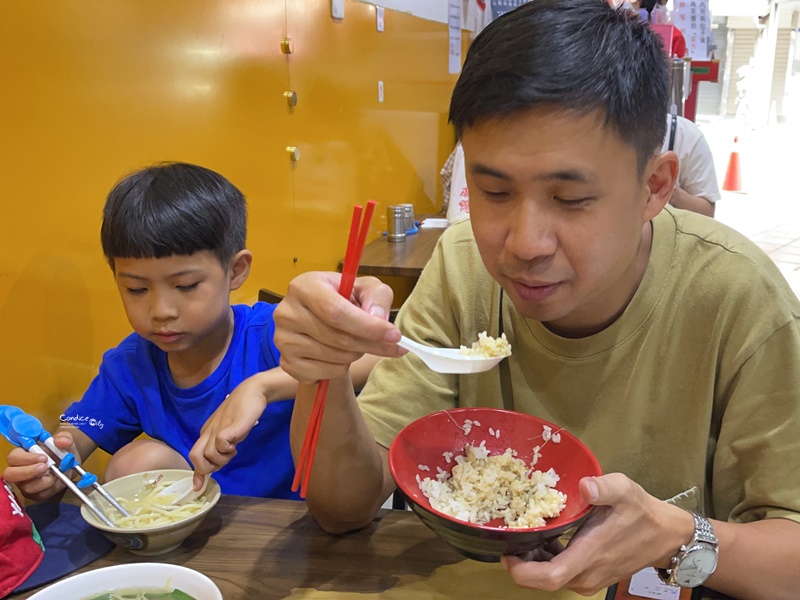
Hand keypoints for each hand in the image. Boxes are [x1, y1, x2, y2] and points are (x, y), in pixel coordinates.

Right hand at [3, 431, 78, 500]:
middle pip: (11, 474)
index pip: (14, 457)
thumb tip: (61, 441)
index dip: (26, 458)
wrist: (70, 466)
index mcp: (22, 454)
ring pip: (25, 487)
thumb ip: (64, 437)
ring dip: (42, 481)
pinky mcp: (34, 494)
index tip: (44, 457)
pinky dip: (49, 488)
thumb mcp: (65, 441)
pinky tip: (55, 481)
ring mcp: (25, 483)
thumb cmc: (61, 451)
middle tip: (45, 467)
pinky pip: (37, 495)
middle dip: (28, 472)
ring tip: (54, 475)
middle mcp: (19, 469)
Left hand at [189, 380, 265, 490]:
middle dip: (207, 467)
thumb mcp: (229, 432)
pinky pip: (220, 443)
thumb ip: (221, 446)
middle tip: (224, 460)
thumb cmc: (242, 412)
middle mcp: (208, 432)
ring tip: (234, 448)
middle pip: (195, 457)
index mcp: (206, 433)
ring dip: (222, 458)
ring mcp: (217, 429)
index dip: (196, 473)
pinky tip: (236, 443)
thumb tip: (217, 464)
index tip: (198, 487)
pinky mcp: (229, 427)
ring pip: (209, 454)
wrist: (252, 392)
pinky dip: (227, 448)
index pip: (194, 455)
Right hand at [273, 272, 404, 383]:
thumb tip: (378, 319)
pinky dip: (340, 368)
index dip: (367, 326)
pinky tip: (341, 356)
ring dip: (356, 354)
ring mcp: (283, 339)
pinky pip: (323, 373)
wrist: (321, 321)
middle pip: (337, 337)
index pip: (335, 311)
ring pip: (333, 357)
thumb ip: (377, 296)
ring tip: (358, 343)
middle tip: (391, 346)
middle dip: (370, 344)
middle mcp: (286, 312)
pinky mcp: (286, 362)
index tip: (394, 335)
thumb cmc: (344, 300)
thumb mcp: (365, 288)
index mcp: (304, 286)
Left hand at [501, 473, 693, 595]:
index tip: (507, 554)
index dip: (523, 571)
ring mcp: (589, 579)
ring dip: (534, 561)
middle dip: (523, 563)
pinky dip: (547, 560)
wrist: (665, 536)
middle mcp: (587, 574)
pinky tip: (545, 540)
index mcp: (590, 554)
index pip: (550, 577)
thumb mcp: (624, 490)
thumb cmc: (641, 512)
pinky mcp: (591, 578)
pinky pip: (561, 574)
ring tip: (527, 535)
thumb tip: (585, 485)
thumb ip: (603, 487)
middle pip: (543, 580)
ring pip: (551, 578)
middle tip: (513, 536)